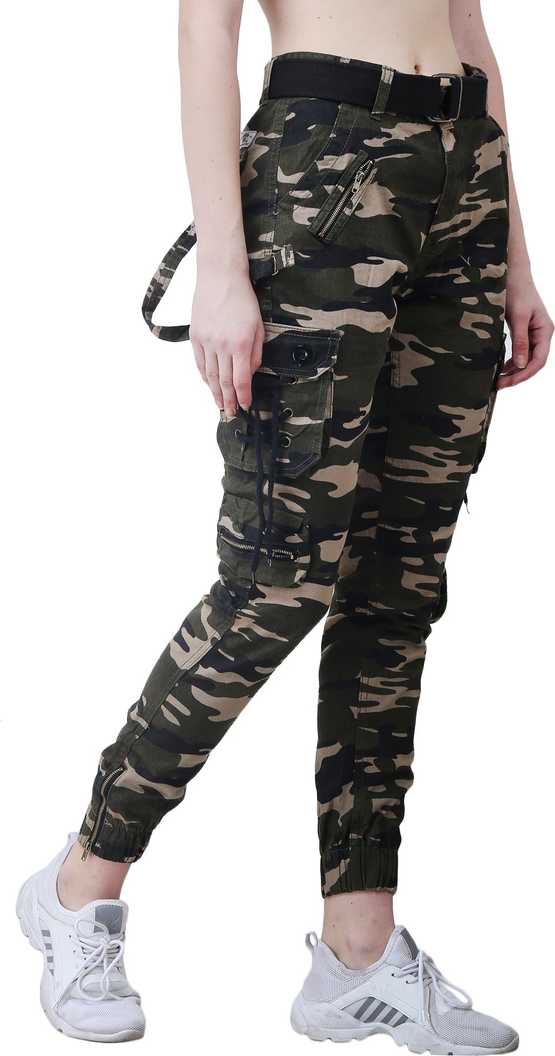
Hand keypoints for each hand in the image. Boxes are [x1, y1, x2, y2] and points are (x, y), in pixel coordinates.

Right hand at [189, 262, 263, 414]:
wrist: (220, 277)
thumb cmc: (243, 299)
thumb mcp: (259, 326)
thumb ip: (256, 353)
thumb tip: (250, 373)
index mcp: (241, 344)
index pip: (241, 379)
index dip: (243, 395)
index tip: (245, 405)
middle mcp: (222, 345)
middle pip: (224, 381)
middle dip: (228, 399)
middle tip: (231, 412)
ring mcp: (207, 341)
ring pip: (209, 375)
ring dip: (214, 392)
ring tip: (219, 404)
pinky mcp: (195, 336)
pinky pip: (199, 362)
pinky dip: (203, 376)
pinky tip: (208, 385)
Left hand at [499, 263, 552, 387]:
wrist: (512, 273)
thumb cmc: (517, 290)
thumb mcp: (517, 317)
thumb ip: (520, 341)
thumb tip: (519, 365)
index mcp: (545, 331)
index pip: (538, 360)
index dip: (523, 374)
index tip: (507, 382)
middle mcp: (542, 334)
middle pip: (532, 362)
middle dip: (517, 375)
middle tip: (499, 385)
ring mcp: (533, 333)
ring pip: (526, 358)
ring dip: (513, 370)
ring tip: (498, 380)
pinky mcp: (523, 331)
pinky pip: (520, 351)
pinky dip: (511, 360)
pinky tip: (500, 367)